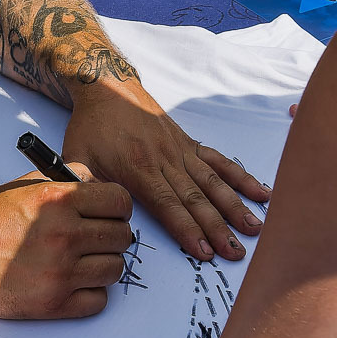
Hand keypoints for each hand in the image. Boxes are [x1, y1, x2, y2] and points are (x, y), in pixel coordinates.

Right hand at [0, 174, 134, 318]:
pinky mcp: (52, 305)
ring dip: (104, 264)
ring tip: (83, 260)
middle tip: (96, 238)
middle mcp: (62, 235)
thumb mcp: (29, 184)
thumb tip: (104, 189)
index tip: (110, 213)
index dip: (118, 207)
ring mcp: (59, 273)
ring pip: (115, 269)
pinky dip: (91, 293)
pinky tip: (74, 282)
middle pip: (122, 237)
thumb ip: (70, 180)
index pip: (120, 202)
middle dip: (112, 235)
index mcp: (58, 200)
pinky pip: (99, 301)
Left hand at [64, 90, 266, 260]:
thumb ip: (85, 187)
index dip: (187, 229)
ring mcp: (180, 150)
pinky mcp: (188, 143)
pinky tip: (260, 193)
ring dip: (234, 206)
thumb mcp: (76, 157)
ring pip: (212, 182)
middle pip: (196, 198)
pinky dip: (240, 177)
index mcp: (138, 168)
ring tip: (254, 228)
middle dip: (217, 228)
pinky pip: (218, 161)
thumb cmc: (90, 127)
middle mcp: (165, 159)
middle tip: (235, 253)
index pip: (168, 204)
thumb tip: (91, 216)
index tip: (205, 252)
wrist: (106, 84)